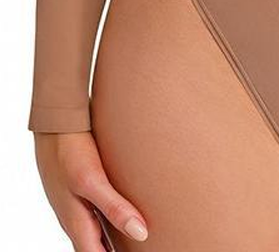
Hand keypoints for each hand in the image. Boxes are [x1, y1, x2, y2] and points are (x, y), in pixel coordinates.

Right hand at [34, 131, 147, 248]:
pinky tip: (123, 208)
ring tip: (134, 237)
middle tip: (136, 247)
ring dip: (112, 238)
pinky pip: (95, 211)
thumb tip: (140, 234)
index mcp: (77, 223)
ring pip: (95, 230)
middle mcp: (75, 218)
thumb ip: (114, 208)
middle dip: (113, 251)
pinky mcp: (79, 188)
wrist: (54, 123)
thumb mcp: (92, 181)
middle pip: (95, 246)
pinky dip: (110, 217)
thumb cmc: (69, 152)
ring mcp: (75, 203)